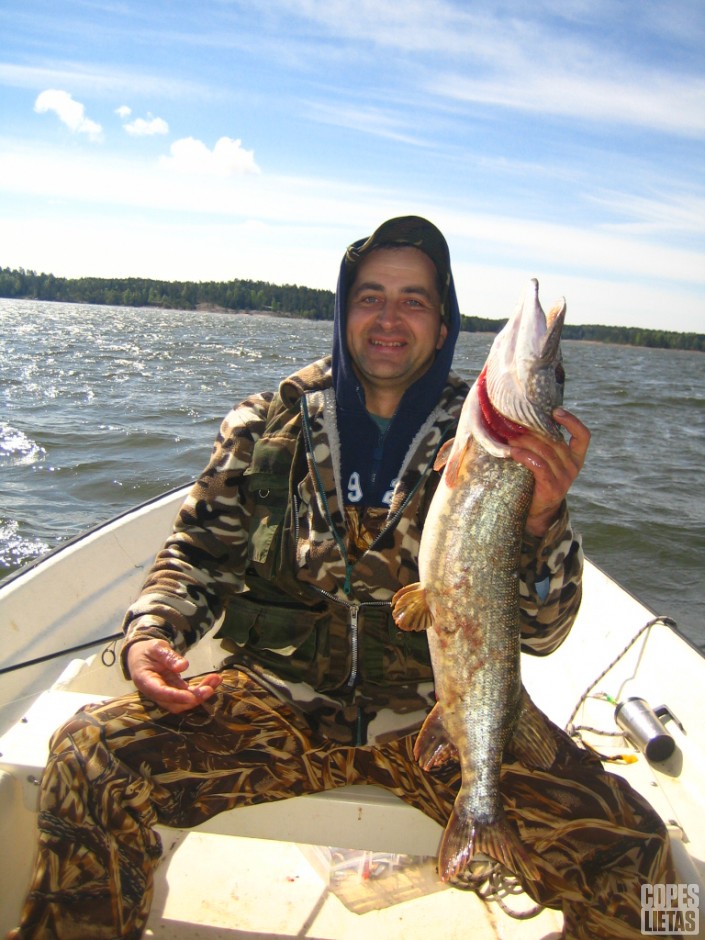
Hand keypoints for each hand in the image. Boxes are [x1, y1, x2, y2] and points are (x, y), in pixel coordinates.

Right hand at [126, 639, 221, 713]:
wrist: (142, 656)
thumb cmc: (147, 651)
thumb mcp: (156, 648)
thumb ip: (168, 657)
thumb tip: (183, 666)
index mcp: (146, 681)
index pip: (161, 692)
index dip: (176, 696)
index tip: (191, 696)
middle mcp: (156, 692)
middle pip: (174, 703)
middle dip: (193, 698)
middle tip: (210, 688)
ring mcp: (166, 694)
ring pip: (184, 701)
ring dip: (201, 694)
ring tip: (216, 679)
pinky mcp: (175, 691)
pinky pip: (189, 694)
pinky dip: (201, 688)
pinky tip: (214, 680)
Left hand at [509, 408, 590, 536]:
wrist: (536, 512)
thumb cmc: (537, 480)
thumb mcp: (546, 461)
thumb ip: (544, 445)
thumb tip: (524, 420)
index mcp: (575, 458)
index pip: (583, 436)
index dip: (572, 421)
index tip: (556, 411)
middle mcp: (573, 467)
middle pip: (554, 441)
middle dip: (533, 430)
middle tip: (514, 422)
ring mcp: (564, 478)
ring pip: (545, 451)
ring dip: (524, 441)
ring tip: (509, 435)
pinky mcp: (552, 487)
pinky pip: (538, 465)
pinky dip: (524, 455)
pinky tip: (511, 451)